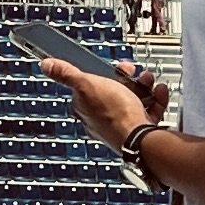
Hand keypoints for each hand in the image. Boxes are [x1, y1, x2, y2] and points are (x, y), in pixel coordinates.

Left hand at [39, 57, 169, 154]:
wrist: (140, 139)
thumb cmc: (113, 115)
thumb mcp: (86, 85)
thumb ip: (66, 74)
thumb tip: (46, 65)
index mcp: (86, 109)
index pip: (88, 86)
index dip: (101, 73)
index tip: (112, 66)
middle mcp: (102, 119)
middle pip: (113, 91)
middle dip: (126, 78)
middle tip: (133, 72)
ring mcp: (122, 125)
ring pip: (133, 99)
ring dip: (143, 86)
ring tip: (148, 80)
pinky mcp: (140, 129)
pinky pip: (149, 110)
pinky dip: (156, 98)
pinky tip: (159, 92)